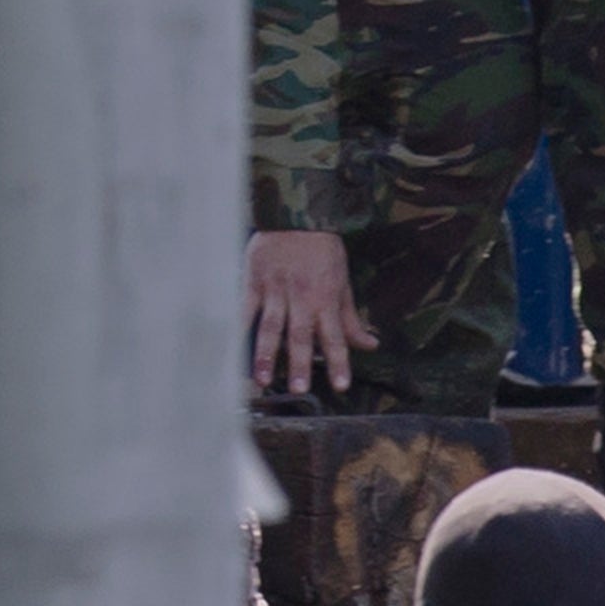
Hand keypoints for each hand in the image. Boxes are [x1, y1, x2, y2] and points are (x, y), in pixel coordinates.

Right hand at [245, 229, 366, 398]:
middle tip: (298, 389)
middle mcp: (301, 297)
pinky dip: (239, 328)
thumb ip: (351, 318)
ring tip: (263, 379)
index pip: (335, 336)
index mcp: (326, 299)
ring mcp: (275, 290)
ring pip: (270, 326)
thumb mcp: (343, 283)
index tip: (340, 385)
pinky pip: (245, 308)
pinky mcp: (254, 281)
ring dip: (266, 354)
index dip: (338, 362)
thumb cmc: (322, 251)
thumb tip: (370, 344)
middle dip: (299, 364)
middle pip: (300, 336)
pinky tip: (234, 348)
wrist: (297, 216)